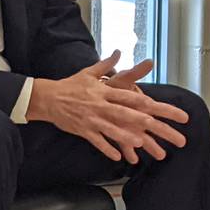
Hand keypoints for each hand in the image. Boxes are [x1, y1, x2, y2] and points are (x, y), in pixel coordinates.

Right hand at [27, 51, 187, 163]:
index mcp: (105, 91)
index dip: (147, 102)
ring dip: (126, 137)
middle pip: (126, 113)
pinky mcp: (83, 130)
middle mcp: (101, 105)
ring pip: (112, 129)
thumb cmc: (71, 85)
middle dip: (144, 121)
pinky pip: (97, 141)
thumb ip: (107, 64)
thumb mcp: (89, 72)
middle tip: (159, 127)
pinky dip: (107, 149)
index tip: (161, 106)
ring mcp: (92, 119)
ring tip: (141, 144)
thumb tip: (118, 52)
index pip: (129, 96)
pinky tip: (119, 158)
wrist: (48, 97)